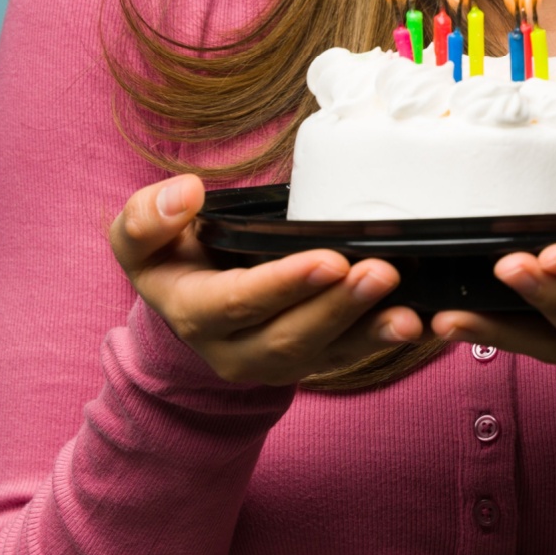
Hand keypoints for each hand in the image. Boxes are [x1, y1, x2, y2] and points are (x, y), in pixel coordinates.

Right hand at [109, 174, 424, 385]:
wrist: (188, 304)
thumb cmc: (172, 257)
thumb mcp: (139, 239)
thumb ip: (146, 217)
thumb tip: (185, 192)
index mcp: (193, 313)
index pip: (237, 303)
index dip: (282, 285)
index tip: (327, 259)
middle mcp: (233, 349)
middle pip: (288, 336)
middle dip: (337, 306)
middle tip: (379, 273)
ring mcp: (275, 362)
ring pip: (324, 354)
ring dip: (367, 331)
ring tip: (406, 311)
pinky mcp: (310, 361)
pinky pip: (348, 357)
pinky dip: (382, 341)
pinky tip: (416, 324)